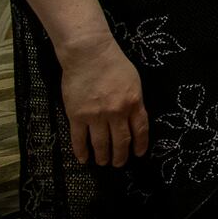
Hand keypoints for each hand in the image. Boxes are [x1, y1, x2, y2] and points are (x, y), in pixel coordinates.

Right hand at [59, 37, 147, 167]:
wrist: (89, 55)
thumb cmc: (114, 64)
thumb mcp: (134, 82)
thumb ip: (135, 101)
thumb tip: (135, 119)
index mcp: (134, 103)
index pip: (140, 130)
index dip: (140, 145)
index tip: (138, 154)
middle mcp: (116, 112)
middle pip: (121, 141)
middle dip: (120, 156)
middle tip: (118, 164)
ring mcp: (96, 115)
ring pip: (101, 143)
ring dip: (102, 156)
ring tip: (102, 162)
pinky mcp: (77, 116)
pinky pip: (79, 139)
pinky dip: (81, 151)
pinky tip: (84, 159)